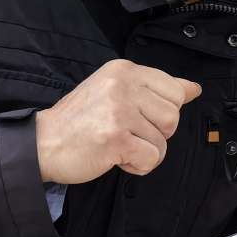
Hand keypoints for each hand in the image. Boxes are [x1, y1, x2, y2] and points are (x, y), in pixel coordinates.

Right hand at [34, 60, 200, 184]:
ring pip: (163, 140)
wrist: (43, 143)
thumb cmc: (80, 121)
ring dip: (145, 152)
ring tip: (119, 145)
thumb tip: (193, 88)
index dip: (162, 113)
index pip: (175, 91)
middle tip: (127, 133)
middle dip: (155, 134)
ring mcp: (119, 111)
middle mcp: (123, 86)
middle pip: (173, 117)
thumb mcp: (116, 92)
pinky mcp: (116, 138)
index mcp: (124, 71)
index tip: (139, 117)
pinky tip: (117, 158)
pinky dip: (138, 166)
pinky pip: (151, 158)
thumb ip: (156, 89)